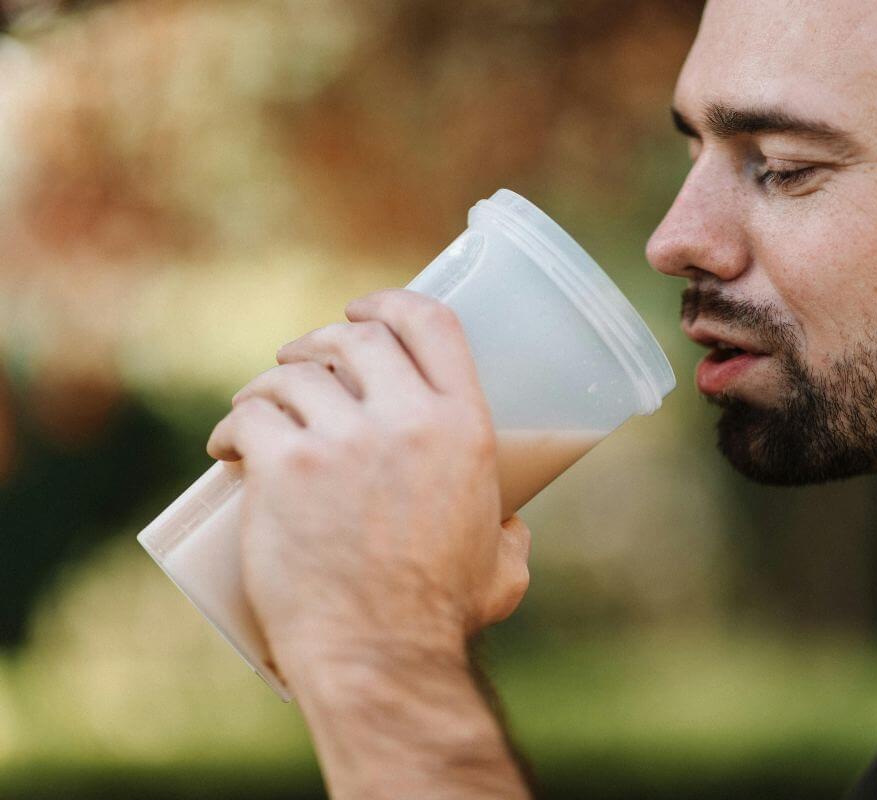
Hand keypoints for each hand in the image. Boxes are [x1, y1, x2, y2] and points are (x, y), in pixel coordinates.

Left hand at [205, 289, 531, 680]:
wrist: (381, 653)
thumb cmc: (442, 616)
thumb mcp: (504, 565)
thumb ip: (513, 536)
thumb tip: (511, 526)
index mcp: (465, 427)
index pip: (432, 323)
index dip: (391, 302)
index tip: (363, 308)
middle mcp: (408, 420)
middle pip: (356, 337)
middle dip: (322, 340)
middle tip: (302, 364)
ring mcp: (343, 441)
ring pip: (294, 375)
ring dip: (270, 383)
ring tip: (259, 408)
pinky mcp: (285, 469)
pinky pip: (249, 416)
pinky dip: (233, 426)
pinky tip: (226, 446)